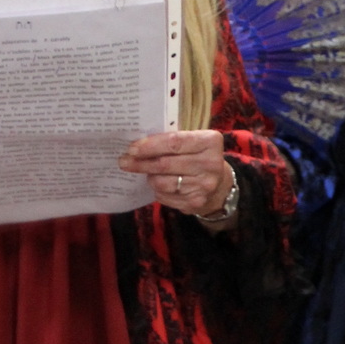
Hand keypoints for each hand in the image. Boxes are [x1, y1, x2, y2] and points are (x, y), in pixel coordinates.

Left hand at [118, 130, 233, 217]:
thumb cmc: (200, 157)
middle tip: (124, 161)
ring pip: (162, 182)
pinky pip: (164, 196)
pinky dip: (157, 190)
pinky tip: (161, 185)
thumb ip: (172, 140)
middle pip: (165, 163)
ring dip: (150, 177)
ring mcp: (203, 185)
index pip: (174, 142)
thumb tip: (137, 146)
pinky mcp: (195, 202)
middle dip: (141, 163)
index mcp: (210, 142)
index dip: (150, 145)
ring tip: (149, 173)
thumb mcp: (194, 141)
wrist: (220, 186)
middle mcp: (210, 163)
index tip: (132, 148)